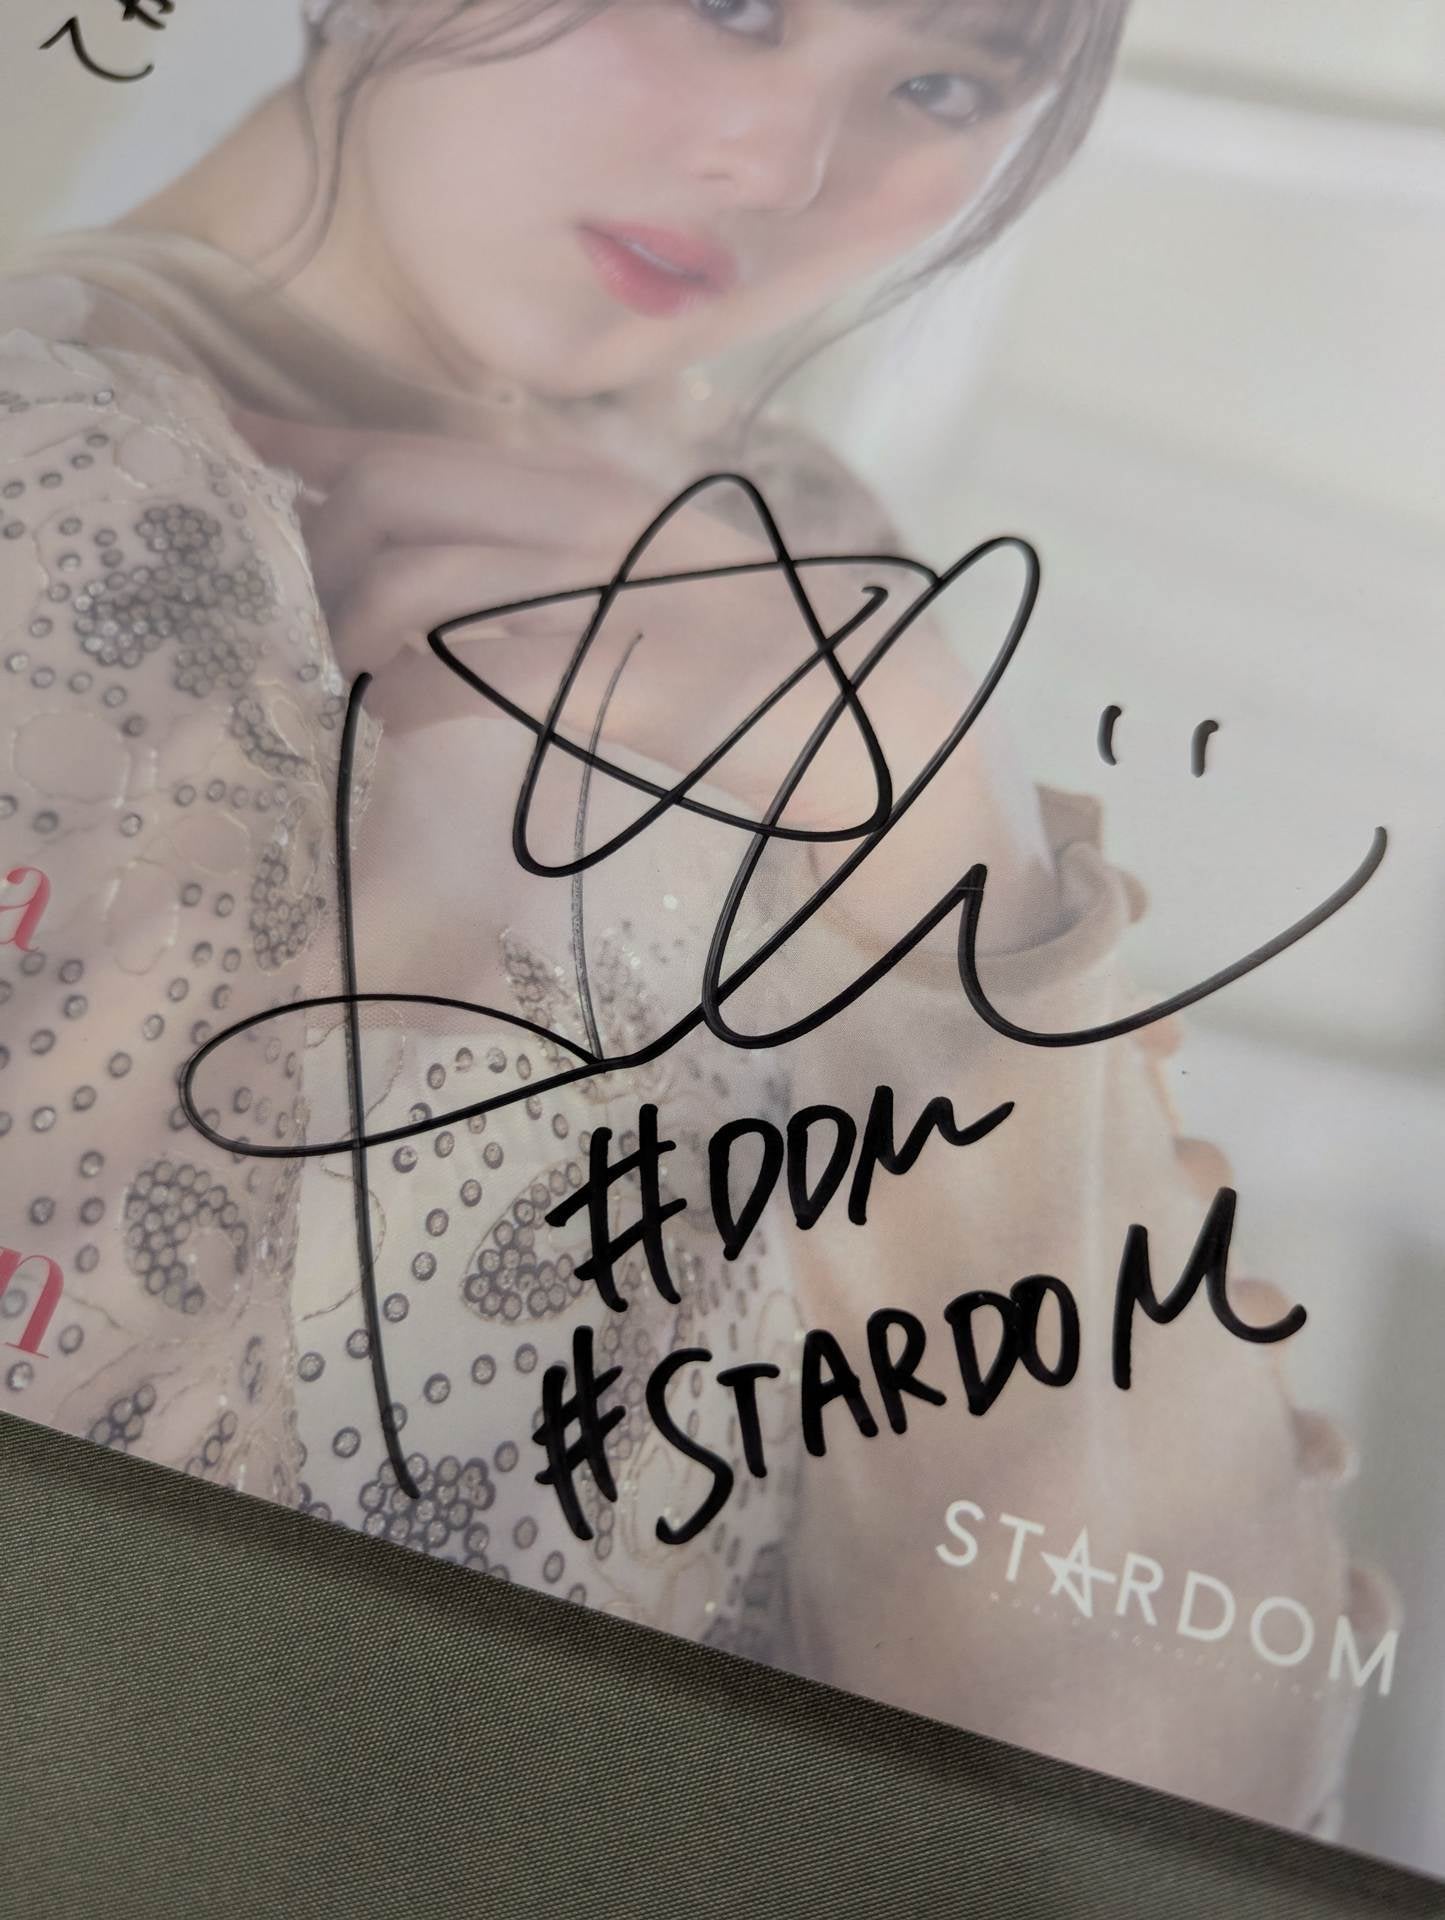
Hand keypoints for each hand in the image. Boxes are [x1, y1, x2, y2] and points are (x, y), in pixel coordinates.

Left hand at [235, 410, 949, 823]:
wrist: (883, 723)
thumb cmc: (772, 659)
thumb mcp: (662, 572)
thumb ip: (559, 551)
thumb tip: (435, 559)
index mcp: (608, 489)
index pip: (433, 442)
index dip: (319, 445)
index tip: (246, 450)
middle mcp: (606, 523)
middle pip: (401, 499)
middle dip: (326, 552)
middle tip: (314, 611)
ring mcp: (623, 598)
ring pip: (422, 586)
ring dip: (358, 637)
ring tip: (357, 679)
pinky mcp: (634, 685)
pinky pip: (477, 679)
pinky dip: (413, 698)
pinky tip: (401, 721)